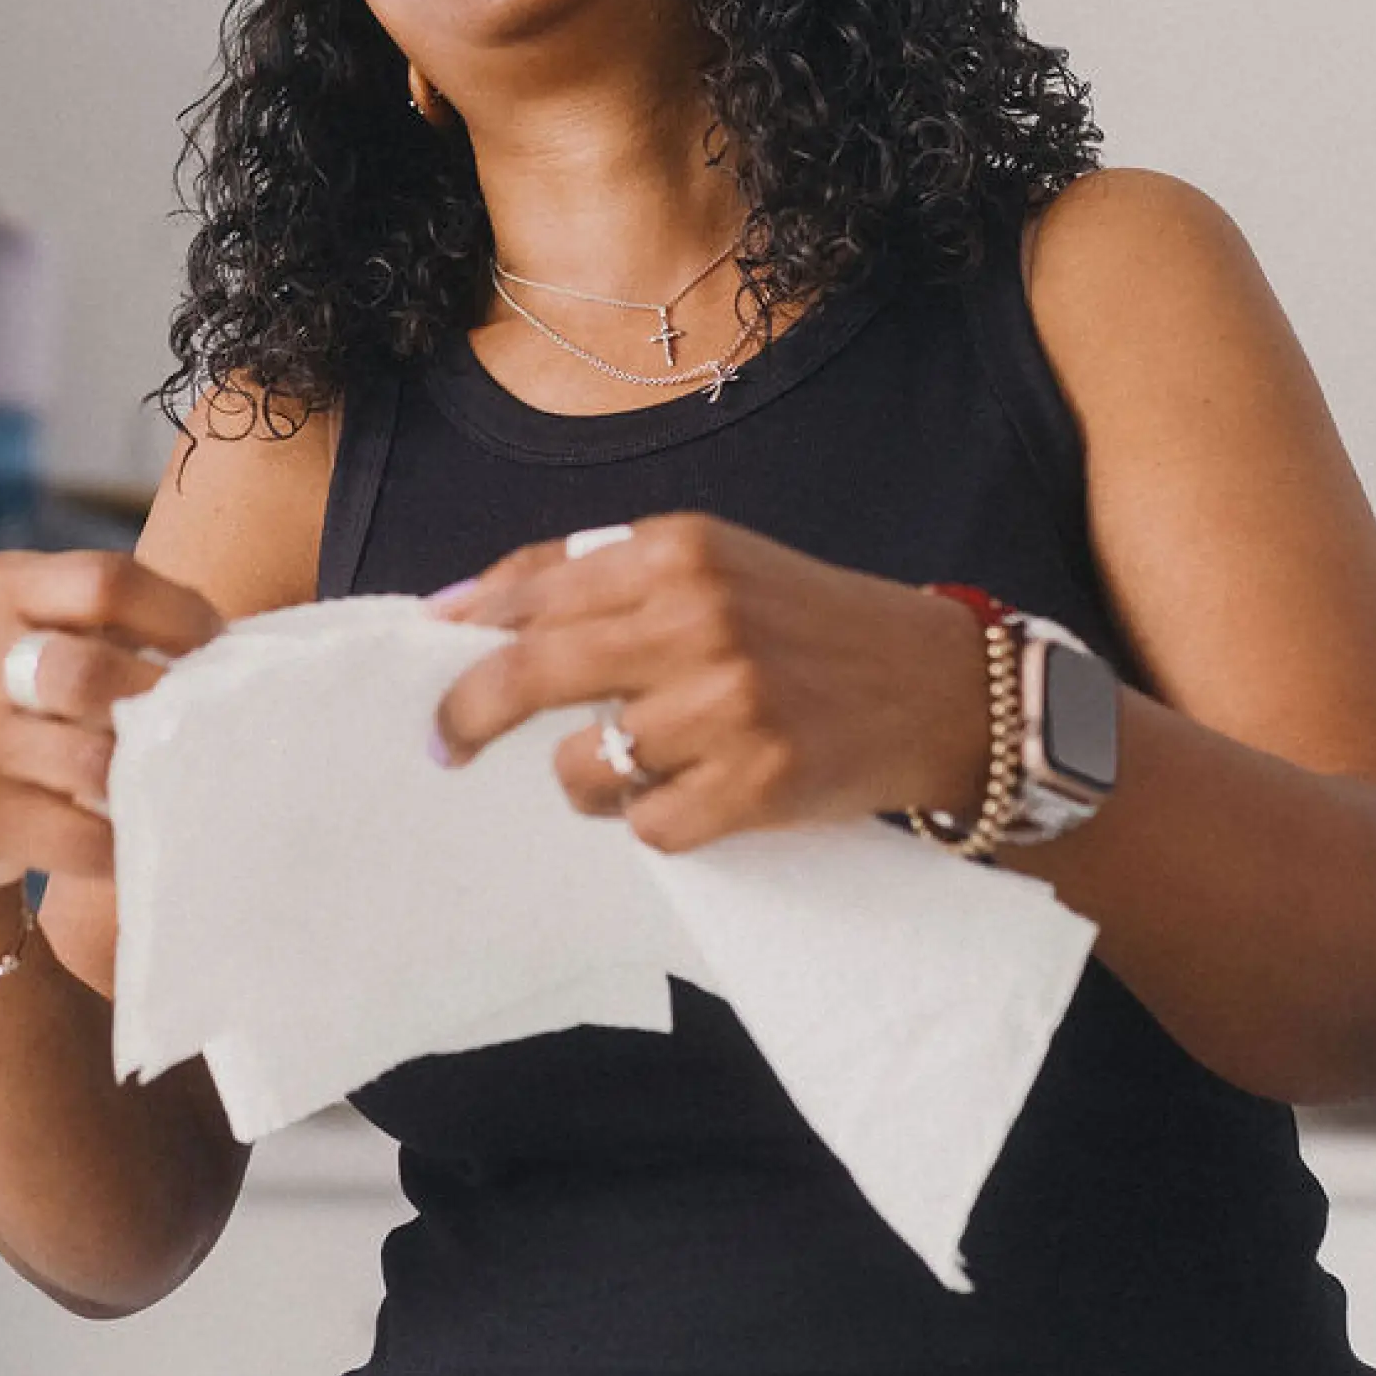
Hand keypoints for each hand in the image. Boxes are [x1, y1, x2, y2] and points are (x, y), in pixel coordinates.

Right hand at [0, 550, 224, 898]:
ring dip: (147, 778)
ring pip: (93, 763)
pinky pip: (78, 836)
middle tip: (195, 725)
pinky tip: (139, 834)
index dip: (179, 614)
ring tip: (177, 780)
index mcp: (1, 590)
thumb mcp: (35, 633)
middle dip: (159, 703)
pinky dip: (123, 841)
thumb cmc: (14, 702)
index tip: (217, 648)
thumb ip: (113, 626)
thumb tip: (239, 648)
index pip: (106, 581)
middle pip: (91, 673)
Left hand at [428, 514, 987, 852]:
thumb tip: (458, 609)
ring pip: (583, 767)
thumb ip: (599, 576)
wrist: (939, 685)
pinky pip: (647, 825)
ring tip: (639, 766)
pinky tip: (698, 792)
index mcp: (679, 549)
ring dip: (589, 779)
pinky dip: (654, 820)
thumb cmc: (808, 624)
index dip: (470, 630)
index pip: (534, 590)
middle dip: (469, 716)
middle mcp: (698, 617)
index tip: (435, 658)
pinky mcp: (757, 781)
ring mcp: (728, 703)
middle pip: (531, 675)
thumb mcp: (715, 563)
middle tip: (446, 744)